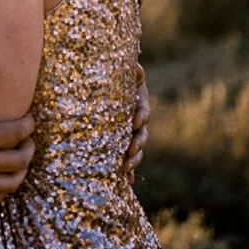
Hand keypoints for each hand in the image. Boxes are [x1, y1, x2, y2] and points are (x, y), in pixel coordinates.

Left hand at [123, 66, 150, 181]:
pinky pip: (127, 160)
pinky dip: (129, 171)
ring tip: (125, 170)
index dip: (141, 116)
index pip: (143, 112)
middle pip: (141, 135)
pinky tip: (127, 182)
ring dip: (132, 161)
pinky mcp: (122, 146)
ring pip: (136, 151)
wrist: (105, 89)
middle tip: (129, 151)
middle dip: (137, 144)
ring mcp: (131, 135)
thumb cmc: (113, 79)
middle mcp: (137, 122)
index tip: (135, 121)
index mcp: (138, 104)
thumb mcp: (121, 73)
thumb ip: (130, 71)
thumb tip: (136, 66)